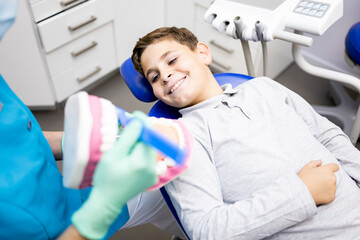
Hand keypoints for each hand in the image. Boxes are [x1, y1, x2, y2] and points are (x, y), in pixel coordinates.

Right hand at [72, 113, 156, 238]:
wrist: (107, 201)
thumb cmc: (106, 179)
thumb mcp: (113, 154)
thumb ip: (128, 137)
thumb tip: (139, 121)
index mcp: (143, 162)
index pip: (148, 135)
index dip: (143, 123)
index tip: (135, 116)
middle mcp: (152, 168)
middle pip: (150, 141)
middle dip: (140, 133)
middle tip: (126, 128)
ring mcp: (153, 173)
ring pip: (149, 149)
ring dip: (139, 142)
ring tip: (125, 145)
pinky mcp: (152, 176)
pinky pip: (148, 158)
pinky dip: (140, 152)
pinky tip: (128, 155)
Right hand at [298, 160, 338, 204]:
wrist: (299, 192)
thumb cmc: (302, 179)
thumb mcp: (306, 168)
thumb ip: (314, 163)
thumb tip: (320, 161)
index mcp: (327, 170)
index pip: (335, 167)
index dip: (331, 168)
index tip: (326, 172)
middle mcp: (332, 178)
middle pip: (333, 177)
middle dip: (327, 178)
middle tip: (316, 181)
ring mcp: (333, 188)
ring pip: (332, 186)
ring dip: (327, 186)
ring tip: (316, 188)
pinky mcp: (332, 197)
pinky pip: (331, 194)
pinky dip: (326, 194)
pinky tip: (318, 193)